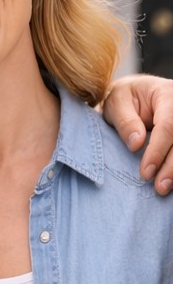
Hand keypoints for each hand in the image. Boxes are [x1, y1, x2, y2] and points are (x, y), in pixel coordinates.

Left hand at [102, 74, 172, 193]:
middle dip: (172, 166)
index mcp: (167, 95)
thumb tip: (136, 145)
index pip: (168, 125)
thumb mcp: (116, 103)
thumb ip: (125, 122)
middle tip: (159, 187)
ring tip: (163, 188)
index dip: (158, 150)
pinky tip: (170, 180)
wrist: (133, 94)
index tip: (146, 172)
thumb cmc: (123, 98)